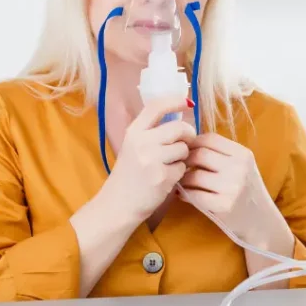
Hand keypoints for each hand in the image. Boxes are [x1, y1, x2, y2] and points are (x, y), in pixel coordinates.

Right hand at [99, 96, 195, 220]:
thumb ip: (151, 132)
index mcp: (134, 132)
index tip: (187, 103)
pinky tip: (167, 178)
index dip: (175, 101)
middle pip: (179, 128)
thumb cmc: (129, 174)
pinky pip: (182, 168)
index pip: (157, 106)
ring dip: (182, 156)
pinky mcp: (162, 177)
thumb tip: (179, 116)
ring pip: (184, 148)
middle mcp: (142, 143)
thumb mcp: (133, 146)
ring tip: (169, 164)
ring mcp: (152, 160)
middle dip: (188, 134)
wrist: (118, 204)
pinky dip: (179, 173)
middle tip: (186, 141)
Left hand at [179, 133, 293, 250]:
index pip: (210, 138)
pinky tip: (185, 194)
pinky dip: (185, 193)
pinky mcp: (224, 205)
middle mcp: (239, 168)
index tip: (187, 150)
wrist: (260, 219)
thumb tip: (187, 144)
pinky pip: (195, 195)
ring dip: (183, 178)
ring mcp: (232, 187)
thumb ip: (221, 154)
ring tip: (182, 182)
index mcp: (243, 154)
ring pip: (194, 175)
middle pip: (200, 154)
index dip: (193, 142)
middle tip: (181, 167)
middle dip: (186, 160)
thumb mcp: (242, 166)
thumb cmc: (246, 189)